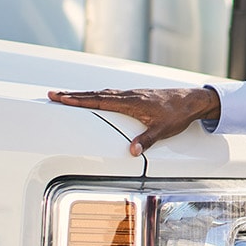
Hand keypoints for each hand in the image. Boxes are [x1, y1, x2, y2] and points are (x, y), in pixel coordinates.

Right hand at [48, 86, 219, 155]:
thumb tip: (132, 152)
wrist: (192, 100)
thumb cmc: (177, 114)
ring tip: (67, 96)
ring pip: (102, 93)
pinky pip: (112, 94)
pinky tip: (95, 97)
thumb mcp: (162, 131)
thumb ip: (145, 140)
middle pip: (95, 94)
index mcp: (131, 102)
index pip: (99, 100)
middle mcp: (129, 95)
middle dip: (73, 95)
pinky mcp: (137, 95)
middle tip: (53, 94)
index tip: (61, 97)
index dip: (79, 99)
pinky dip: (98, 94)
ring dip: (84, 94)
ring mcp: (132, 94)